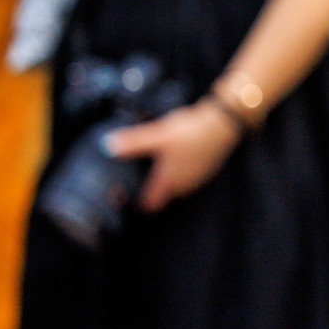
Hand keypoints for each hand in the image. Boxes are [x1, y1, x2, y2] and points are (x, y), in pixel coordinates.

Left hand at [107, 100, 238, 211]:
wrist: (222, 124)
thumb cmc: (190, 133)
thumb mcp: (157, 135)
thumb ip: (132, 142)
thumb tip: (106, 146)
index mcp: (168, 182)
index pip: (150, 204)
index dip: (136, 204)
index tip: (125, 198)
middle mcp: (183, 185)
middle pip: (163, 196)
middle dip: (150, 192)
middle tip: (135, 180)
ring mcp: (196, 179)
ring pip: (176, 187)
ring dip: (165, 181)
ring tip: (153, 168)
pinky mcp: (206, 169)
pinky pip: (187, 177)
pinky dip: (178, 172)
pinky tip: (174, 158)